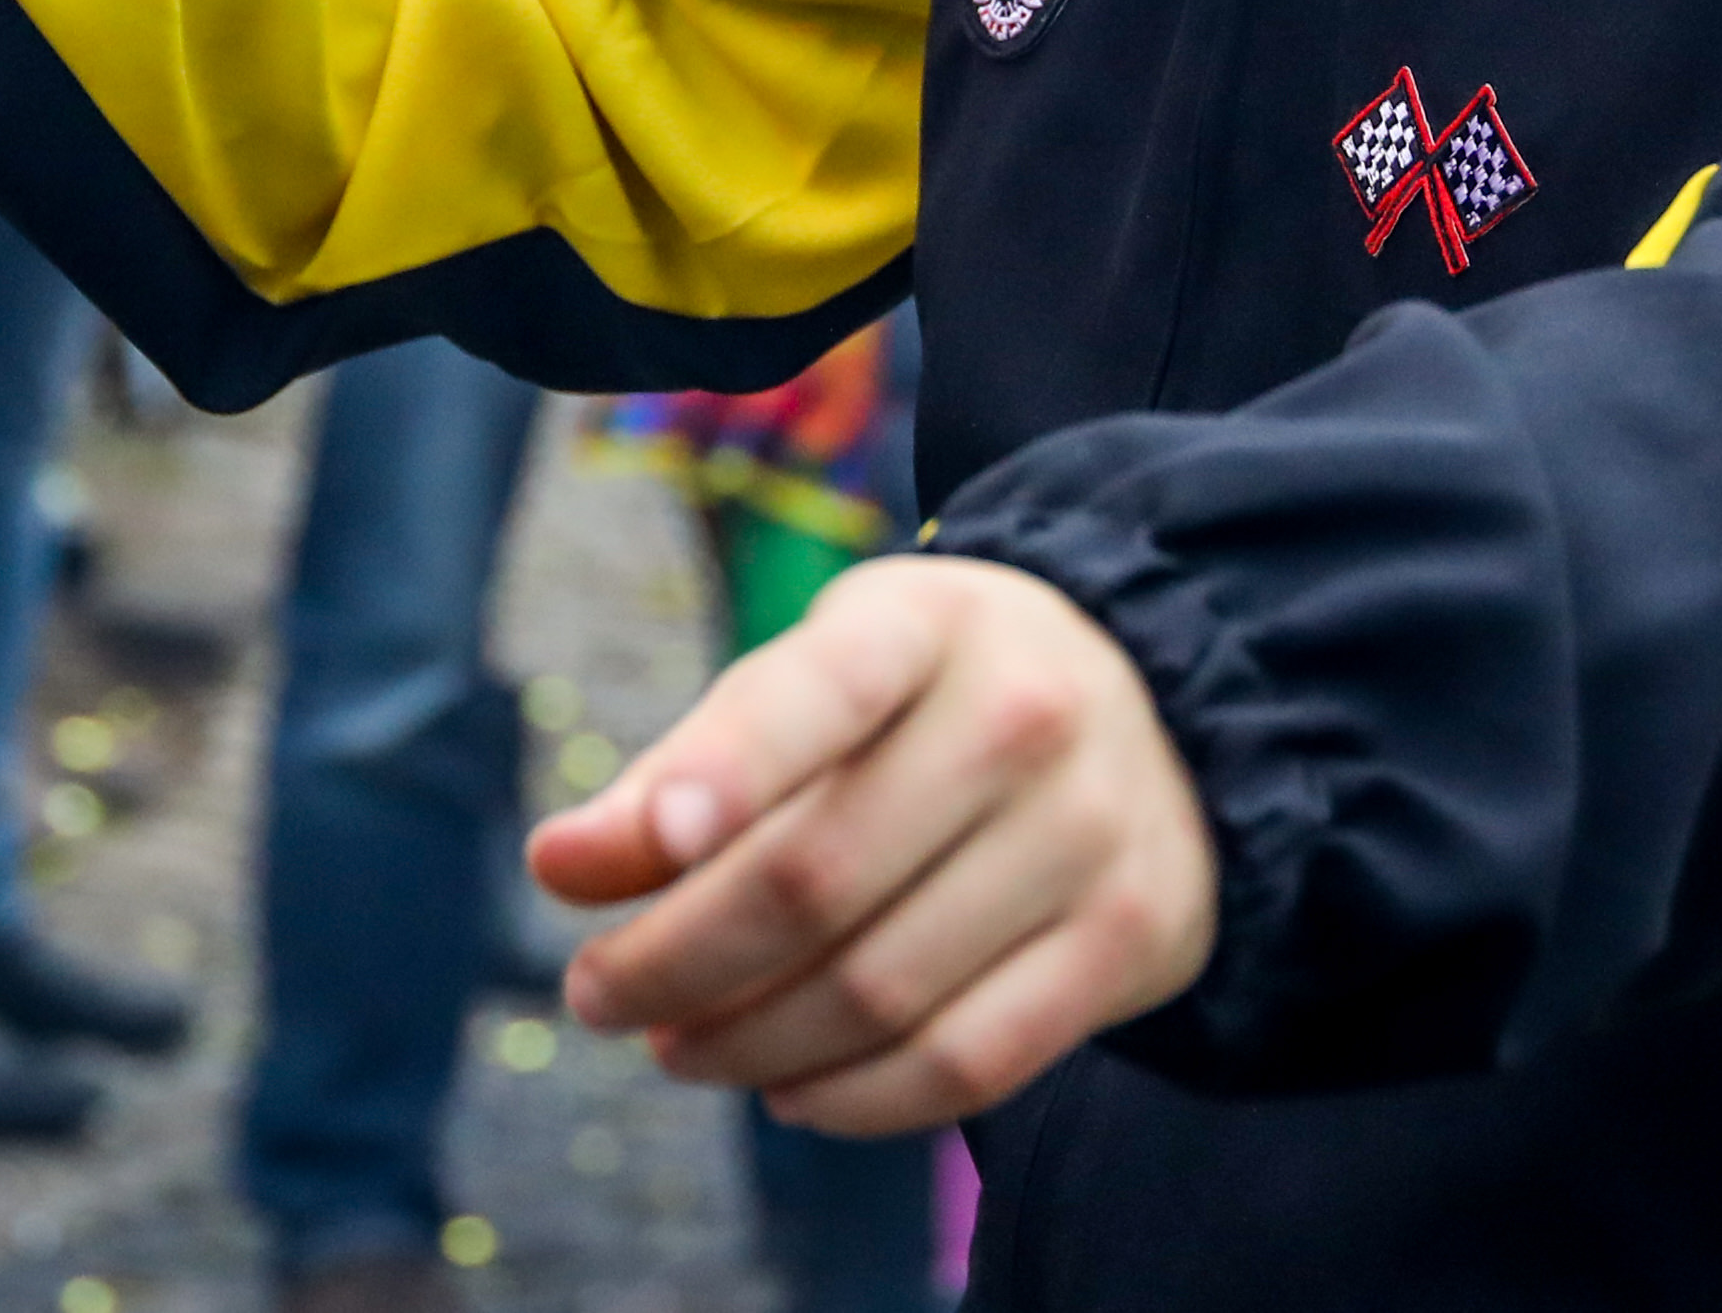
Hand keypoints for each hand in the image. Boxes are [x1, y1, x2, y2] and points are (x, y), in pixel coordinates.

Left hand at [527, 554, 1215, 1136]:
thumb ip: (685, 771)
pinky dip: (857, 1100)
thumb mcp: (816, 682)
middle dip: (674, 961)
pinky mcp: (1133, 940)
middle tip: (596, 994)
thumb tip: (561, 868)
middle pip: (815, 879)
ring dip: (748, 1043)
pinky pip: (970, 1062)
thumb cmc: (930, 700)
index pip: (813, 693)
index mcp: (929, 620)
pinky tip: (788, 1090)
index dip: (709, 777)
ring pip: (881, 991)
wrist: (1160, 719)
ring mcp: (1092, 832)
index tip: (582, 865)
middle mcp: (1026, 714)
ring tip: (677, 1045)